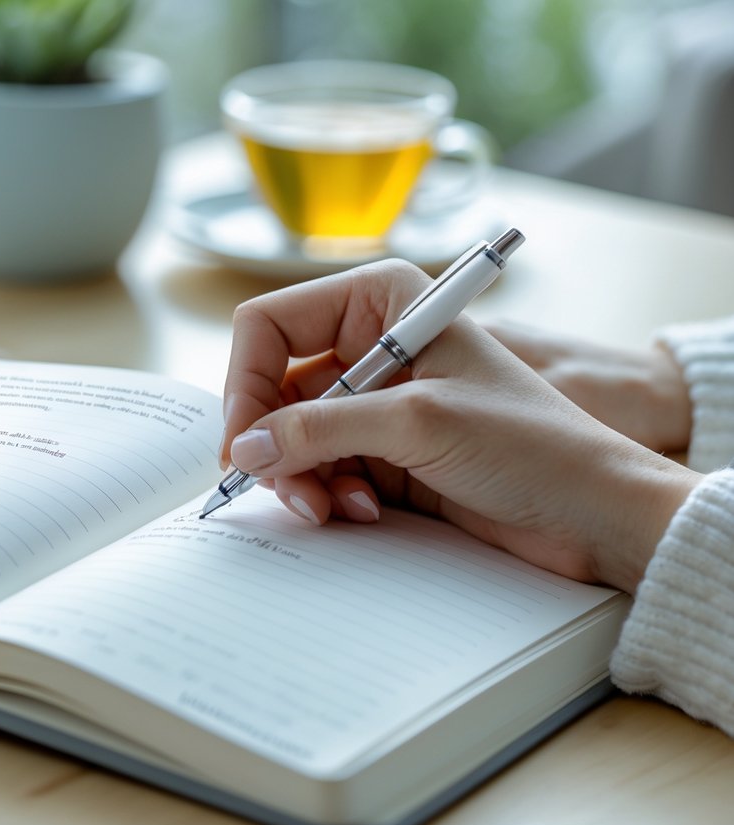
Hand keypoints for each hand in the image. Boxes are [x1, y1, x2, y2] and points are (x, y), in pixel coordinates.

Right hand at [220, 260, 700, 592]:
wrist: (594, 511)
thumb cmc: (532, 443)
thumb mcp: (419, 422)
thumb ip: (321, 428)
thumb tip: (244, 447)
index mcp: (383, 302)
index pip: (270, 326)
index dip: (246, 382)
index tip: (242, 441)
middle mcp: (372, 345)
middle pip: (274, 387)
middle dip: (274, 442)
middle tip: (281, 488)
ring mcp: (375, 402)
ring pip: (291, 435)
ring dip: (301, 477)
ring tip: (332, 507)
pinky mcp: (382, 451)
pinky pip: (319, 468)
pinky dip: (327, 494)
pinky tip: (364, 510)